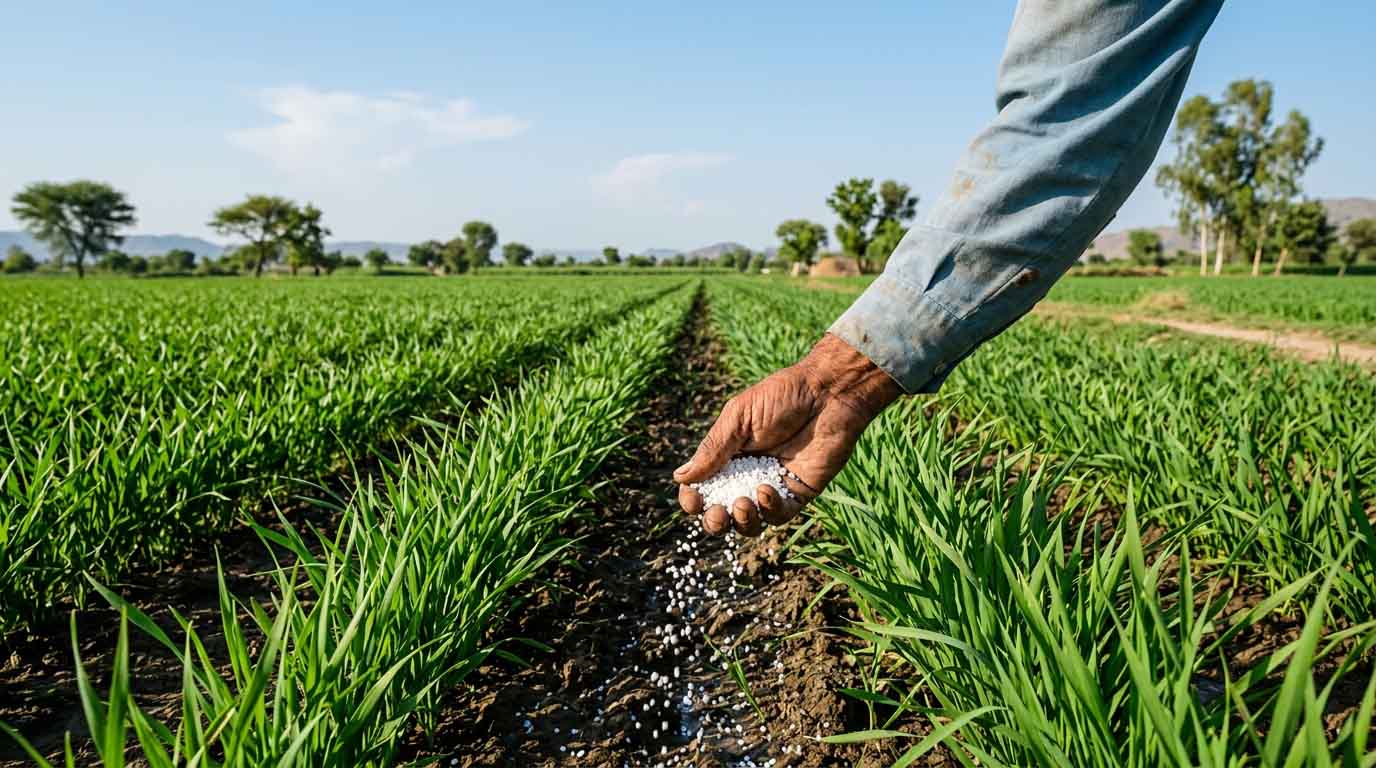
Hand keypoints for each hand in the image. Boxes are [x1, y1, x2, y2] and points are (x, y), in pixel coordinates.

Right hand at [673, 333, 901, 535]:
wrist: (828, 394)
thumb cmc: (782, 396)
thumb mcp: (739, 417)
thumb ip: (713, 449)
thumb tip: (680, 477)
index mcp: (728, 455)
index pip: (703, 487)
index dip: (693, 499)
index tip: (692, 499)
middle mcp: (748, 475)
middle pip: (723, 513)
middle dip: (714, 520)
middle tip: (717, 514)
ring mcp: (773, 487)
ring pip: (749, 523)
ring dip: (740, 521)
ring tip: (741, 504)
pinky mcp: (798, 493)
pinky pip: (778, 516)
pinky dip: (768, 510)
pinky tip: (765, 491)